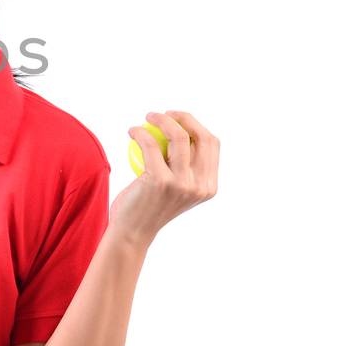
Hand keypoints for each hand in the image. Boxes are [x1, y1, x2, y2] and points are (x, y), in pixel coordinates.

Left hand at [109, 110, 219, 249]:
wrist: (132, 231)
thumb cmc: (149, 205)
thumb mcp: (176, 188)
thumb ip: (185, 167)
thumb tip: (181, 129)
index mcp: (209, 186)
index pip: (212, 144)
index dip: (196, 125)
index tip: (178, 118)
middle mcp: (200, 186)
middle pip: (200, 136)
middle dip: (184, 117)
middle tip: (163, 114)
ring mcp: (182, 184)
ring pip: (178, 136)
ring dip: (161, 119)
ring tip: (147, 117)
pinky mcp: (160, 181)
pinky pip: (151, 145)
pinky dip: (140, 133)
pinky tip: (133, 131)